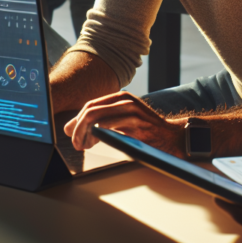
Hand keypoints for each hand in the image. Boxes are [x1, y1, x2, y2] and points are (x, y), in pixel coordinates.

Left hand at [63, 91, 184, 155]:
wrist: (171, 135)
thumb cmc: (144, 131)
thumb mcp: (122, 122)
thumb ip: (101, 122)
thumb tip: (72, 128)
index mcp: (119, 97)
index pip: (90, 105)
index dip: (76, 120)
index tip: (70, 134)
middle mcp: (124, 99)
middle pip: (90, 109)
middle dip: (77, 127)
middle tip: (75, 143)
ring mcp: (130, 108)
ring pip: (96, 116)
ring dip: (84, 132)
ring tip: (83, 145)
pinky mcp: (136, 120)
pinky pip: (111, 124)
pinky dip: (98, 133)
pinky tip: (95, 141)